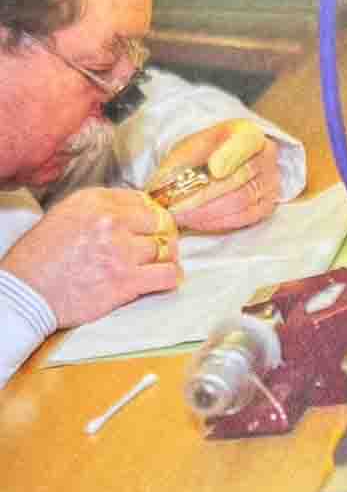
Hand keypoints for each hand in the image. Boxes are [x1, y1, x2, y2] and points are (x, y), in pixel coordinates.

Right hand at [0, 187, 179, 325]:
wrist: (29, 290)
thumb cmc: (42, 256)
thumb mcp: (66, 216)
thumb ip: (100, 210)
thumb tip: (136, 210)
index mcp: (93, 201)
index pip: (143, 201)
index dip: (151, 216)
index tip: (150, 227)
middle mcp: (110, 221)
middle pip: (161, 224)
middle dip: (162, 236)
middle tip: (157, 247)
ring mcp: (121, 251)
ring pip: (167, 249)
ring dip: (166, 258)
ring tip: (157, 264)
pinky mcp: (127, 280)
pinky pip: (168, 275)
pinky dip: (171, 277)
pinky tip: (164, 278)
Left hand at [147, 119, 281, 232]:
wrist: (229, 162)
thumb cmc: (207, 152)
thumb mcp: (191, 145)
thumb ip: (181, 161)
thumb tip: (162, 186)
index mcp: (249, 133)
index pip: (244, 143)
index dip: (230, 156)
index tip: (213, 170)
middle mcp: (267, 157)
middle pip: (237, 180)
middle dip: (203, 196)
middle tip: (175, 207)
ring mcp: (270, 183)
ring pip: (240, 202)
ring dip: (207, 213)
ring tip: (181, 217)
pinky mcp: (268, 206)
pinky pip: (244, 218)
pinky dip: (218, 222)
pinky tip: (197, 222)